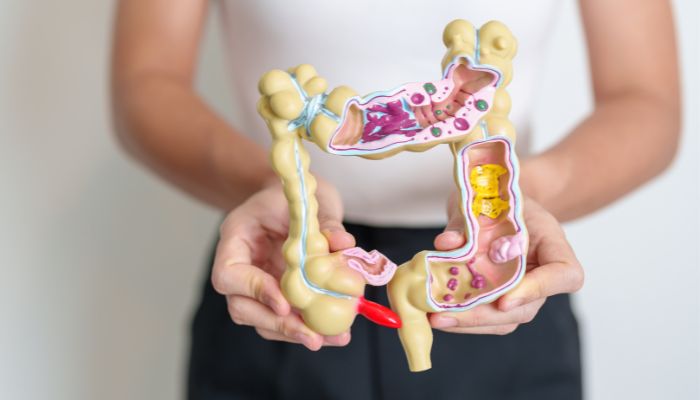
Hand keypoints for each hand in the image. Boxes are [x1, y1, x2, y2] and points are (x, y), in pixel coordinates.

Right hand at [211, 179, 355, 349]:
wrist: (291, 194)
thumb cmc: (292, 192)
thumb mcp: (308, 197)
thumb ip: (324, 221)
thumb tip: (344, 245)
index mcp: (236, 238)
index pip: (229, 275)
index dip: (254, 291)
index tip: (285, 303)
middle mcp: (241, 266)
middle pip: (242, 308)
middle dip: (278, 325)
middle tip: (312, 336)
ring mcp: (256, 284)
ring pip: (264, 320)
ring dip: (296, 333)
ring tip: (332, 338)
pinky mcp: (276, 295)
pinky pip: (285, 318)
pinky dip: (308, 327)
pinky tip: (336, 334)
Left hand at [430, 194, 583, 333]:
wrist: (499, 199)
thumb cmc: (499, 197)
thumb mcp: (485, 199)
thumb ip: (466, 222)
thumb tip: (446, 244)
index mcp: (553, 244)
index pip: (565, 274)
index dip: (539, 290)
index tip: (504, 299)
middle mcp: (543, 273)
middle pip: (527, 308)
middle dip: (484, 315)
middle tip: (447, 314)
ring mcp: (524, 290)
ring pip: (505, 319)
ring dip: (469, 323)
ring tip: (435, 318)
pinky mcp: (502, 298)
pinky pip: (487, 317)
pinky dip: (462, 318)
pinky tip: (436, 314)